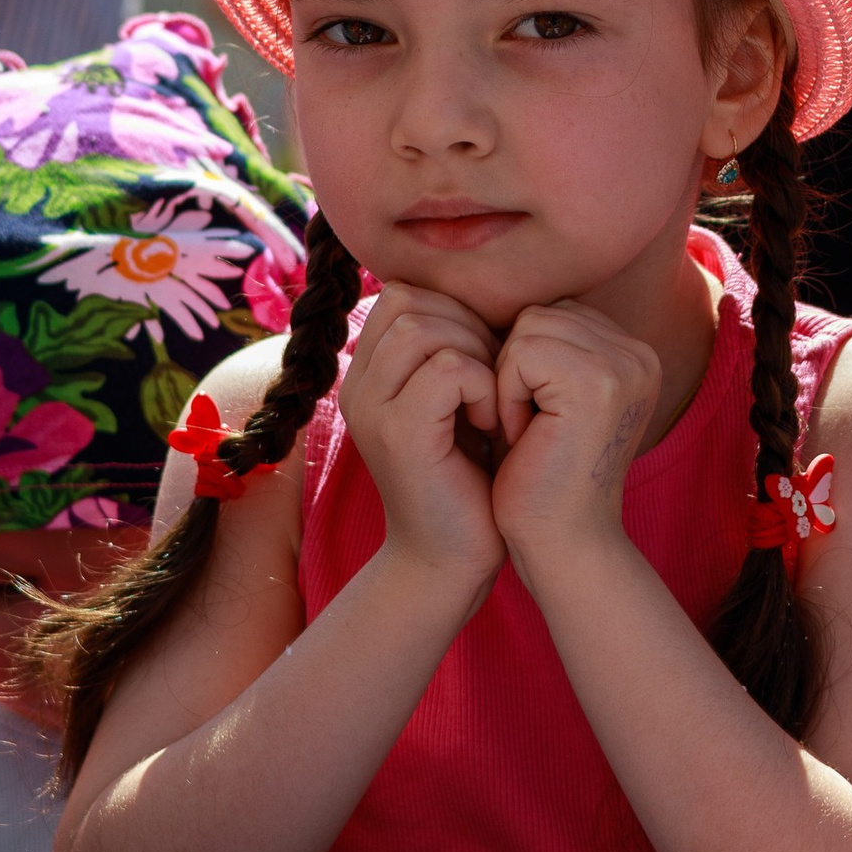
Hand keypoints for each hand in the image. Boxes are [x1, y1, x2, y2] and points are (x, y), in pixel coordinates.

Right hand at [337, 284, 504, 603]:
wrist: (452, 560)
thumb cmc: (469, 479)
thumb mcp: (457, 401)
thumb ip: (454, 348)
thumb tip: (488, 291)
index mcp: (367, 373)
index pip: (402, 293)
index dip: (454, 310)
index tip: (484, 360)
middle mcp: (357, 385)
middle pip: (411, 300)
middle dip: (469, 327)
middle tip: (494, 382)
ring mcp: (371, 408)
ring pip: (426, 327)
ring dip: (477, 356)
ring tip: (491, 403)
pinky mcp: (398, 433)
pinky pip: (447, 367)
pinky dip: (484, 387)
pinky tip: (491, 423)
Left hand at [488, 298, 661, 584]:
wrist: (561, 547)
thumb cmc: (541, 479)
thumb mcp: (548, 400)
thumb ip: (547, 347)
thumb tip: (492, 297)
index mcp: (633, 355)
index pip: (553, 313)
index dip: (524, 363)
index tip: (538, 421)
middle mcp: (639, 354)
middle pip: (541, 314)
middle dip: (515, 370)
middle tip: (530, 430)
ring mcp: (624, 365)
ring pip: (528, 328)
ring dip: (509, 382)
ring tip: (528, 432)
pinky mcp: (597, 381)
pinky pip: (521, 352)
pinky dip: (508, 395)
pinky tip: (525, 437)